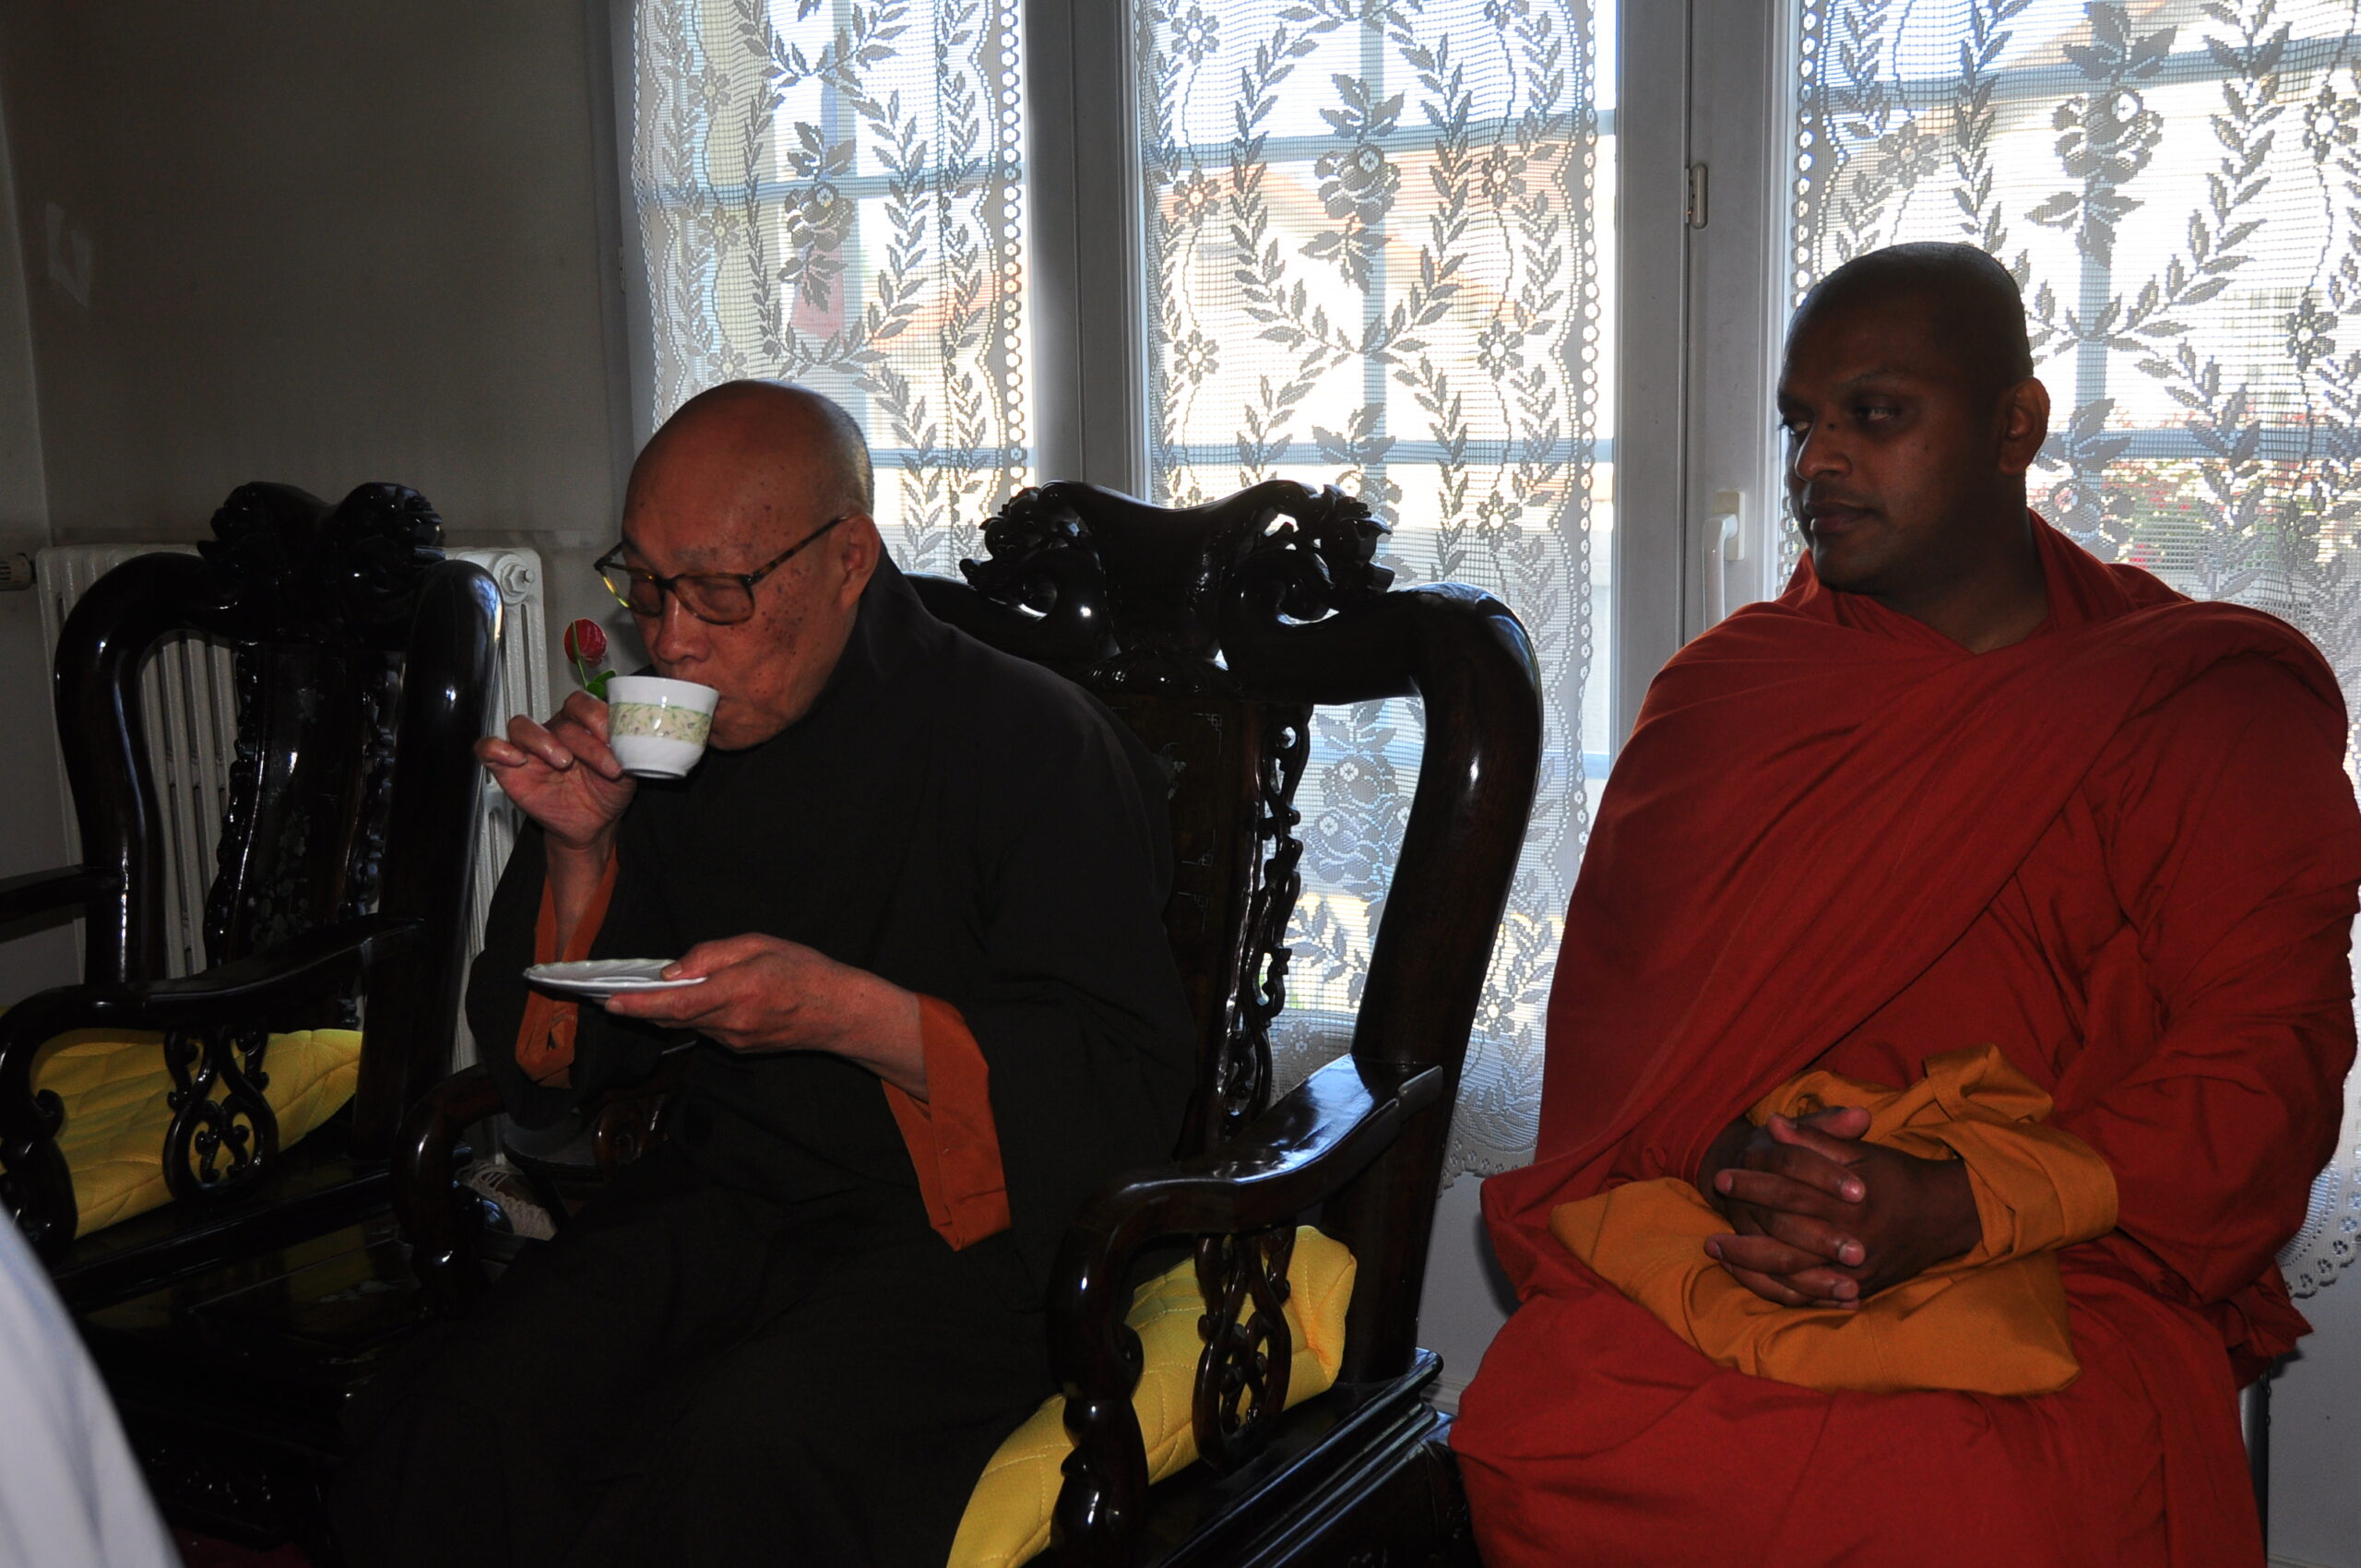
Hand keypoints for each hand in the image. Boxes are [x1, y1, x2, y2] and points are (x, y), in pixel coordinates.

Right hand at [474, 692, 634, 854]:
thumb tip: (633, 734)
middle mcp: (554, 731)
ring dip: (542, 740)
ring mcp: (529, 749)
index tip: (612, 735)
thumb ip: (628, 749)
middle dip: (586, 743)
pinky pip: (488, 748)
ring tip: (563, 762)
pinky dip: (497, 748)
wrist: (593, 824)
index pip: (581, 704)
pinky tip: (517, 760)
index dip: (596, 715)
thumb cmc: (606, 791)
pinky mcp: (507, 768)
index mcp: (581, 724)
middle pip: (561, 721)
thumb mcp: (628, 770)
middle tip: (606, 765)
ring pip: (521, 725)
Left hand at [600, 935, 927, 1097]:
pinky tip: (681, 1002)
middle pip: (674, 1018)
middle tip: (607, 997)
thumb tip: (674, 970)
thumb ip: (714, 954)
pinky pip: (706, 1029)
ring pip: (687, 1025)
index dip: (641, 1004)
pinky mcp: (740, 1048)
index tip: (611, 1001)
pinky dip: (689, 1016)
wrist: (839, 1012)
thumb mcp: (760, 944)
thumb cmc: (804, 970)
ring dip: (662, 1013)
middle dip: (639, 1009)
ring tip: (636, 996)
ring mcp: (736, 1040)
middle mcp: (733, 1021)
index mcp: (739, 990)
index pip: (679, 1002)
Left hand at [1695, 1109, 1979, 1308]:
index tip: (1722, 1176)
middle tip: (1708, 1231)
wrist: (1944, 1214)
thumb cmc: (1897, 1176)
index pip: (1793, 1191)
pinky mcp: (1861, 1289)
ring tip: (1718, 1254)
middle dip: (1745, 1234)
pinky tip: (1750, 1279)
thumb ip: (1815, 1139)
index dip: (1755, 1183)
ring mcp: (1858, 1269)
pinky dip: (1778, 1290)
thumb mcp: (1860, 1152)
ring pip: (1795, 1274)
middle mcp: (1855, 1238)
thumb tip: (1773, 1124)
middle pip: (1788, 1237)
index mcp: (1854, 1200)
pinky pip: (1812, 1297)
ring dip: (1752, 1266)